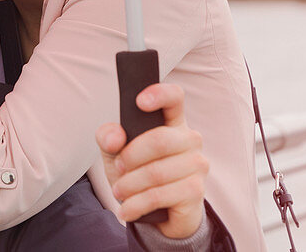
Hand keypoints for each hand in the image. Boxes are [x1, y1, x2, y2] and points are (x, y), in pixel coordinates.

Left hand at [96, 83, 208, 238]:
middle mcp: (190, 139)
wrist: (154, 211)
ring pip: (156, 172)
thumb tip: (115, 137)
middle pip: (159, 140)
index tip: (139, 102)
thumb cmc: (136, 171)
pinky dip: (135, 204)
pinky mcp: (196, 191)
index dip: (159, 94)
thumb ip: (108, 137)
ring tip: (119, 191)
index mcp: (171, 121)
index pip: (174, 97)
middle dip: (130, 156)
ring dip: (129, 185)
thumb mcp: (114, 151)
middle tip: (118, 168)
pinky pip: (159, 195)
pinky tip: (126, 209)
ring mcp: (197, 165)